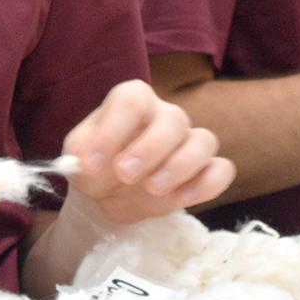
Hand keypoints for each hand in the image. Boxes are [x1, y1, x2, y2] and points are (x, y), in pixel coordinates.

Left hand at [60, 79, 235, 226]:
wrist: (109, 194)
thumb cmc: (95, 167)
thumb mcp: (78, 159)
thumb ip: (81, 156)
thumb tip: (90, 161)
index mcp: (132, 101)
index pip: (131, 100)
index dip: (112, 130)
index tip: (92, 162)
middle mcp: (165, 115)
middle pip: (173, 119)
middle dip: (149, 149)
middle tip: (124, 175)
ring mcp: (188, 142)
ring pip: (204, 141)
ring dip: (180, 166)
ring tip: (153, 189)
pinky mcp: (203, 171)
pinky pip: (221, 170)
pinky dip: (207, 184)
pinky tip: (181, 199)